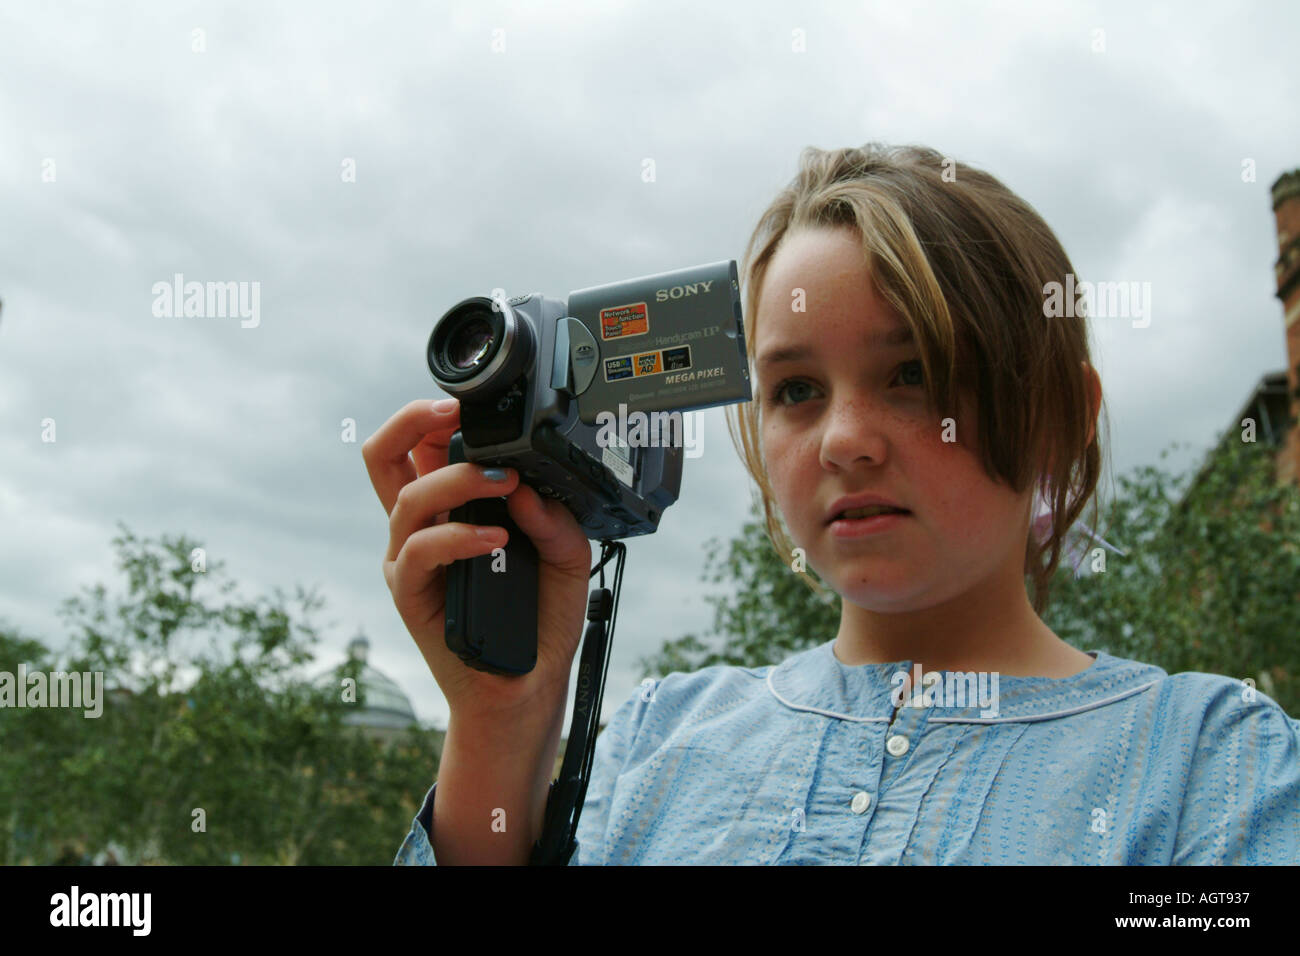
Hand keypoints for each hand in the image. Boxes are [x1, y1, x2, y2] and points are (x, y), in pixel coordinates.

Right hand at [362, 398, 593, 724]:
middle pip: (384, 454)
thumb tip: (526, 486)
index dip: (440, 415)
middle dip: (411, 420)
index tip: (477, 403)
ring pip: (407, 497)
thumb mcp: (567, 557)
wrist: (527, 684)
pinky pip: (418, 551)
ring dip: (459, 479)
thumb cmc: (539, 618)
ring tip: (506, 483)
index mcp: (449, 507)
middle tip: (456, 412)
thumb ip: (555, 517)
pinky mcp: (410, 594)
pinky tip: (495, 538)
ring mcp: (409, 559)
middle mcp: (420, 526)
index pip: (426, 445)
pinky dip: (457, 536)